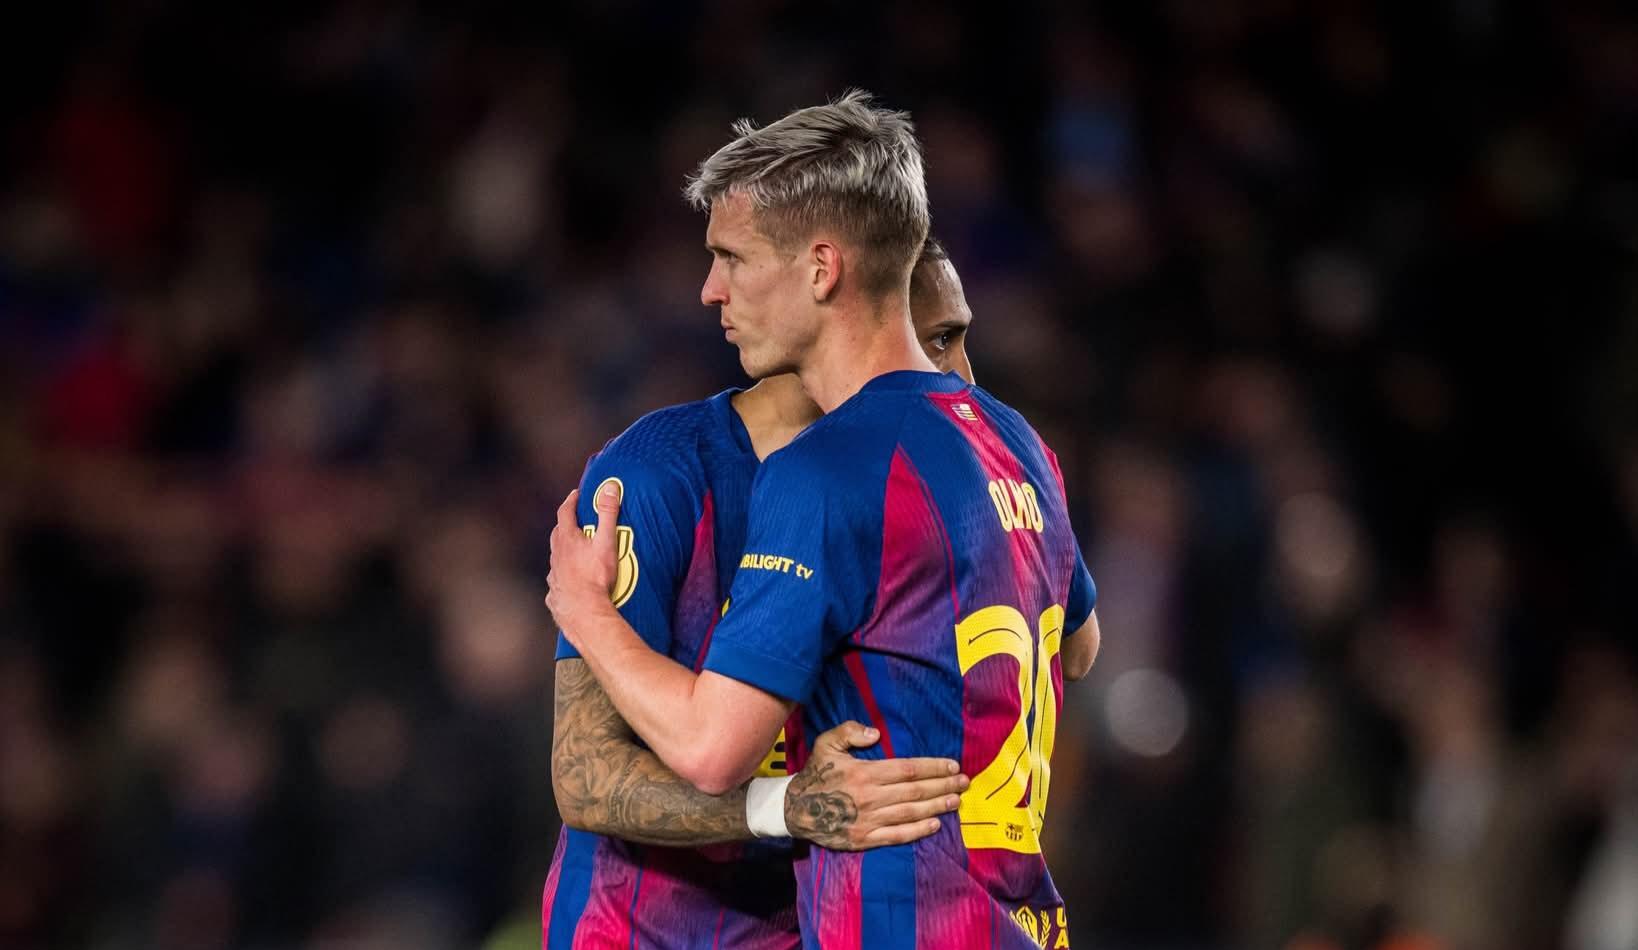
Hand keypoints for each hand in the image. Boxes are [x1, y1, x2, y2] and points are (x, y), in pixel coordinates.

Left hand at [545, 482, 622, 644]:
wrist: (584, 612)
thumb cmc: (595, 578)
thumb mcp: (606, 541)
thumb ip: (608, 514)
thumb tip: (610, 488)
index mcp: (567, 540)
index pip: (565, 513)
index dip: (571, 501)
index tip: (576, 494)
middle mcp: (557, 555)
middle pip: (557, 534)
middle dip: (565, 524)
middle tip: (576, 520)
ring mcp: (554, 575)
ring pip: (556, 557)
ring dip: (563, 550)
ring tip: (575, 551)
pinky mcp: (555, 593)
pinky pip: (557, 579)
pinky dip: (563, 574)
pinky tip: (570, 579)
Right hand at [784, 721, 967, 850]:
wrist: (794, 810)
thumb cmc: (815, 774)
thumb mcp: (826, 744)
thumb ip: (849, 731)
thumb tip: (876, 733)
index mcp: (864, 772)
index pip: (908, 769)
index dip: (933, 767)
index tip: (952, 765)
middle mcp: (870, 797)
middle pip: (916, 791)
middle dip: (943, 785)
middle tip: (964, 782)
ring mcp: (868, 821)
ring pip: (911, 813)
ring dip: (937, 806)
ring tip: (956, 801)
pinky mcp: (864, 840)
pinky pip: (897, 835)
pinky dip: (918, 830)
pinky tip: (934, 824)